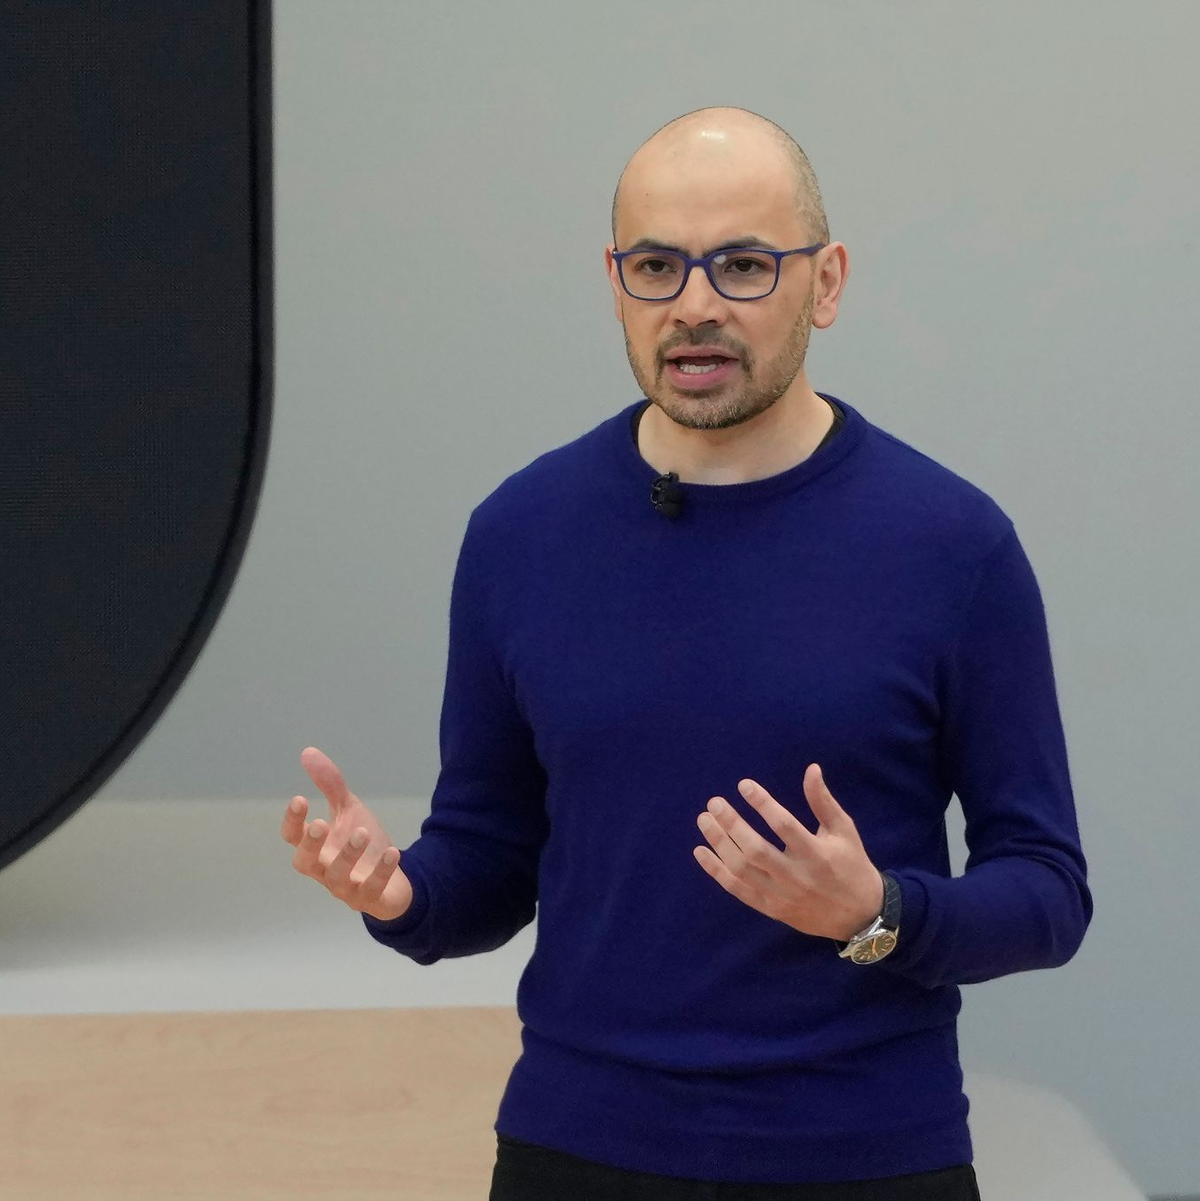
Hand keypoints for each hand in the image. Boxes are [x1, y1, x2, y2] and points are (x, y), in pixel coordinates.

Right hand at [282, 746, 413, 921]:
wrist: (393, 878)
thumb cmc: (362, 845)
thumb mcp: (348, 810)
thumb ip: (330, 785)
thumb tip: (308, 752)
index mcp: (317, 848)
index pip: (292, 838)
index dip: (292, 822)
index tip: (299, 799)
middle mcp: (324, 869)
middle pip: (305, 863)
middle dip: (310, 845)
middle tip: (320, 823)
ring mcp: (346, 887)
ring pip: (337, 878)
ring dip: (347, 855)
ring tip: (361, 832)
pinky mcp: (369, 899)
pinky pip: (372, 890)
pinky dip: (381, 871)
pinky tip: (392, 852)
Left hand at [693, 763, 883, 941]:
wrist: (860, 915)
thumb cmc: (851, 864)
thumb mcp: (843, 830)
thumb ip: (823, 801)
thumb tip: (811, 768)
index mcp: (816, 853)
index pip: (784, 826)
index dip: (763, 803)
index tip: (744, 785)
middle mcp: (797, 876)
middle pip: (756, 850)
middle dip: (732, 825)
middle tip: (714, 802)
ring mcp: (781, 895)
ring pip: (743, 870)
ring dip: (719, 844)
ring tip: (704, 820)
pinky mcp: (771, 909)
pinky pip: (738, 890)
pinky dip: (716, 872)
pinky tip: (701, 851)